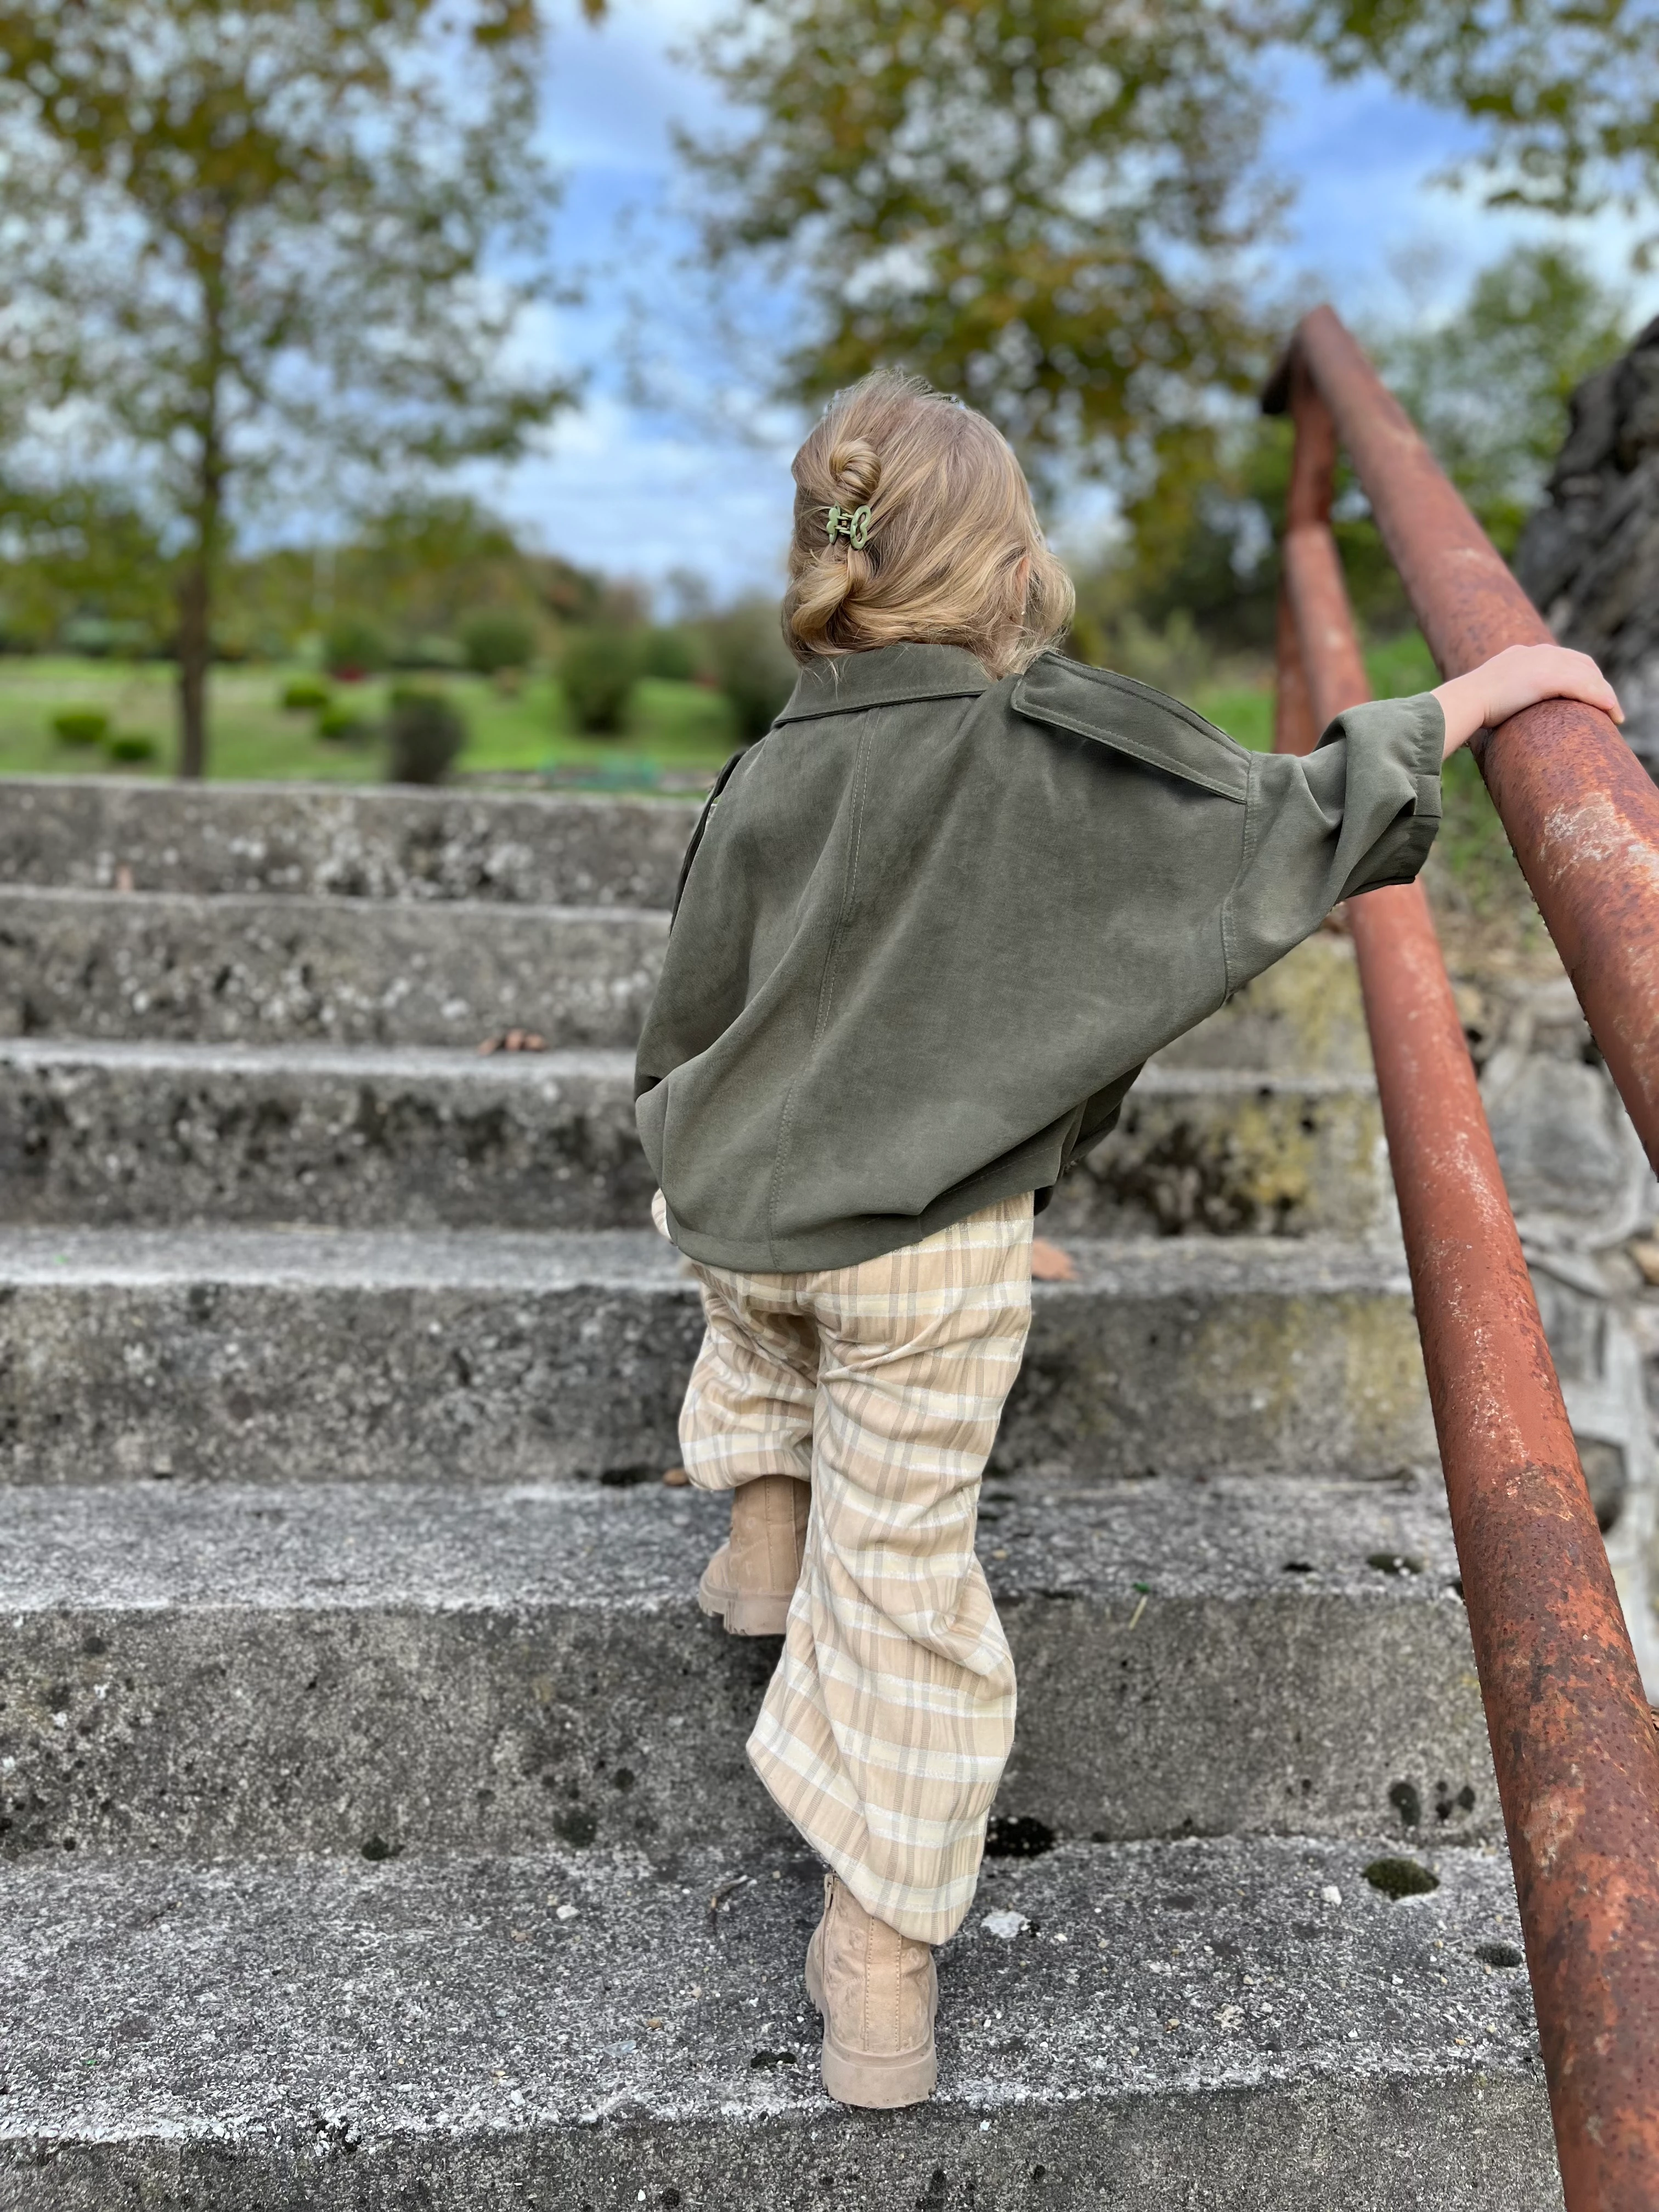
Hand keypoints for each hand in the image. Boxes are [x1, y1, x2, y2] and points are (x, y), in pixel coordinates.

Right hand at [1433, 644, 1623, 759]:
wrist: (1462, 702)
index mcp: (1521, 654)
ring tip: (1615, 714)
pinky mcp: (1546, 677)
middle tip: (1608, 706)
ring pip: (1587, 674)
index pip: (1563, 657)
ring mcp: (1541, 662)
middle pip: (1581, 662)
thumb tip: (1494, 717)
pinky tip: (1610, 710)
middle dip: (1598, 683)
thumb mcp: (1488, 694)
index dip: (1582, 674)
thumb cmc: (1467, 708)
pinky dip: (1600, 697)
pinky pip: (1583, 685)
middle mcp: (1535, 652)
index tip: (1590, 691)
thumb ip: (1501, 696)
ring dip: (1605, 694)